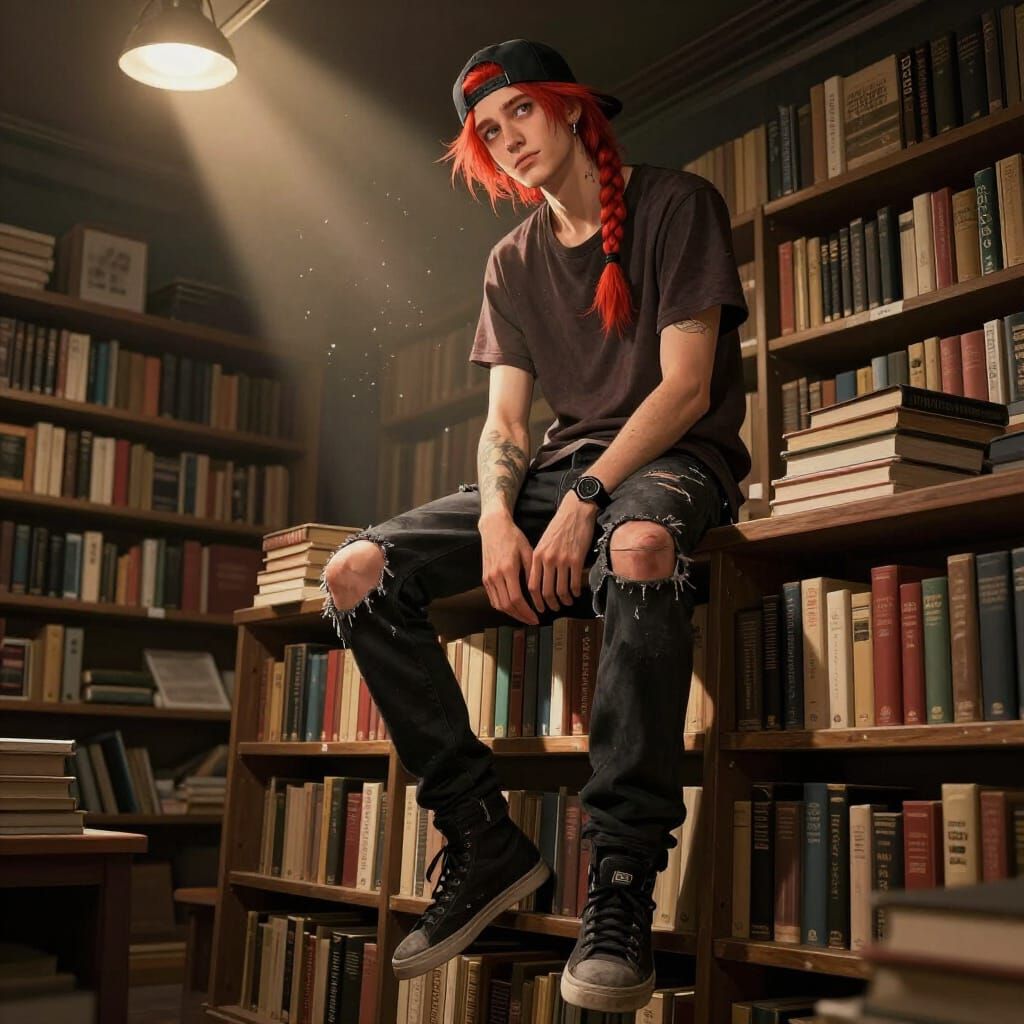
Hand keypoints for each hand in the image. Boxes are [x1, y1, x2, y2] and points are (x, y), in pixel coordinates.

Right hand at [478, 513, 538, 624]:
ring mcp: (488, 578)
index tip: (537, 617)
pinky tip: (512, 608)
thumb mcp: (527, 551)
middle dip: (521, 616)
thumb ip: (532, 572)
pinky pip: (493, 599)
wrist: (494, 528)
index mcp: (508, 569)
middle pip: (507, 605)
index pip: (517, 599)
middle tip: (532, 621)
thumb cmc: (513, 537)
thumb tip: (538, 592)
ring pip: (498, 605)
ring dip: (511, 614)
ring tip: (524, 617)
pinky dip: (502, 607)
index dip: (527, 612)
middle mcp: (495, 576)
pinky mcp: (484, 578)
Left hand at [528, 491, 598, 611]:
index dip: (535, 600)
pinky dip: (575, 592)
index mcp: (536, 556)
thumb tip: (538, 581)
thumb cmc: (559, 527)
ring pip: (561, 590)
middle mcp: (547, 560)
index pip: (532, 585)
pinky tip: (577, 593)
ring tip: (567, 602)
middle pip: (545, 591)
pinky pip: (574, 583)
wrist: (575, 511)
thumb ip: (539, 561)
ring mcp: (562, 560)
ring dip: (564, 600)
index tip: (539, 608)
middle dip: (549, 604)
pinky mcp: (576, 559)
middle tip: (554, 609)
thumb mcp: (543, 543)